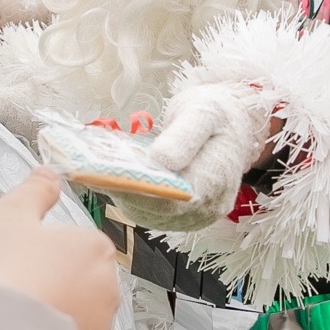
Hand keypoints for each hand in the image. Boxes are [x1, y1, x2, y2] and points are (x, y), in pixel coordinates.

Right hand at [0, 169, 119, 329]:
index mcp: (95, 247)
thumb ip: (34, 191)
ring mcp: (101, 326)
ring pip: (77, 313)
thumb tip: (48, 174)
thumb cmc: (5, 274)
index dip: (44, 250)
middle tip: (17, 287)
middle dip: (54, 282)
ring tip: (17, 318)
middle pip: (79, 278)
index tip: (21, 258)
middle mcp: (107, 287)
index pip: (76, 242)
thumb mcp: (10, 215)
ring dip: (55, 314)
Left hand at [110, 81, 272, 231]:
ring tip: (101, 174)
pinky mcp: (185, 216)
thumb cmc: (216, 114)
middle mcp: (209, 206)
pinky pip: (154, 214)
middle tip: (95, 172)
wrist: (234, 126)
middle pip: (158, 210)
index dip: (139, 192)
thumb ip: (184, 136)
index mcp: (216, 179)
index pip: (172, 199)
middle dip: (126, 192)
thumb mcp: (203, 112)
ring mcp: (197, 215)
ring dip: (125, 197)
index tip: (110, 176)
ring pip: (151, 215)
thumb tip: (161, 161)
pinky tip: (118, 179)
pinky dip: (133, 199)